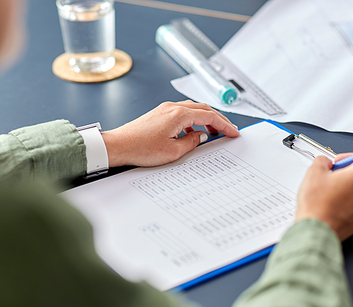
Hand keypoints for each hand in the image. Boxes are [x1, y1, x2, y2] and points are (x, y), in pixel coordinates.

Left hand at [101, 101, 239, 167]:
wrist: (118, 145)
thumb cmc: (141, 148)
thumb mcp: (173, 152)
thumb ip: (191, 142)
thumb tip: (200, 136)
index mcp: (179, 115)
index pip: (209, 116)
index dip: (224, 124)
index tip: (233, 132)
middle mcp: (172, 107)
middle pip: (203, 108)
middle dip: (218, 119)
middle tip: (228, 130)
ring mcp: (164, 109)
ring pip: (192, 109)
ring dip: (205, 118)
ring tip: (213, 130)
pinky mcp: (158, 114)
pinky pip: (181, 113)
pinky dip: (192, 120)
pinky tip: (191, 131)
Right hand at [295, 154, 352, 240]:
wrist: (317, 229)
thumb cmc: (318, 204)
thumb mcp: (314, 172)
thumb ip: (323, 160)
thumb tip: (326, 162)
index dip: (351, 158)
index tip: (341, 162)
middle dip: (349, 174)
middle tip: (332, 178)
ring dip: (350, 189)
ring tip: (331, 194)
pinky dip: (350, 203)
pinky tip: (335, 204)